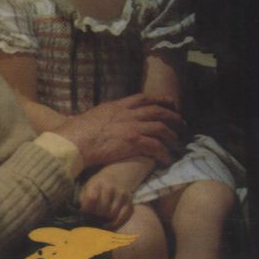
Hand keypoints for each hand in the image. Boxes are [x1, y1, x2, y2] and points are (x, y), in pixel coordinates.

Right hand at [58, 95, 184, 172]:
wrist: (76, 140)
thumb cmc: (78, 131)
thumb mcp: (95, 115)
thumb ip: (105, 115)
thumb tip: (103, 118)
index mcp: (118, 106)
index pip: (143, 98)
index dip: (159, 100)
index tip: (170, 104)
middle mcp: (128, 114)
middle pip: (157, 111)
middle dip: (173, 117)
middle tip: (183, 125)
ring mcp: (132, 127)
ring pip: (161, 128)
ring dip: (173, 138)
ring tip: (179, 147)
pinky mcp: (133, 142)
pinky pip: (155, 146)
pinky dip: (164, 153)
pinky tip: (166, 160)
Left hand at [79, 175, 133, 229]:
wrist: (117, 177)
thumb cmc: (98, 187)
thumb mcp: (87, 188)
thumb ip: (83, 200)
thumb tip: (82, 215)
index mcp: (98, 183)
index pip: (92, 198)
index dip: (87, 209)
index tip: (85, 212)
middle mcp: (112, 188)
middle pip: (103, 209)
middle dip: (97, 216)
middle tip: (94, 217)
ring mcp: (123, 196)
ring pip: (112, 215)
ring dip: (106, 221)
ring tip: (102, 219)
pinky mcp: (131, 204)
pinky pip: (123, 219)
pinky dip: (116, 224)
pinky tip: (110, 222)